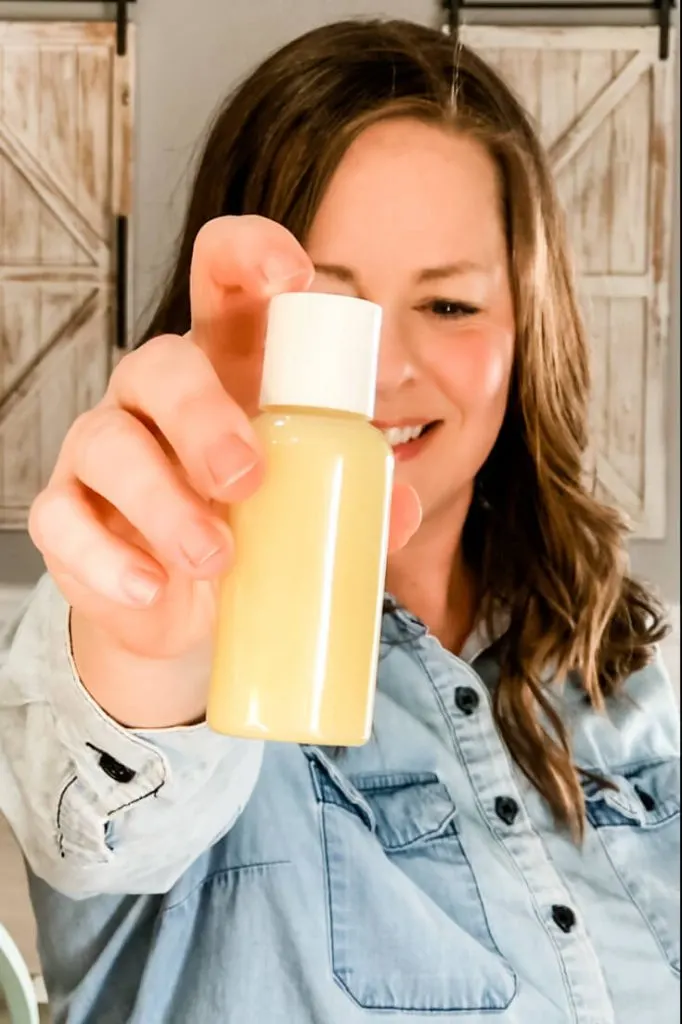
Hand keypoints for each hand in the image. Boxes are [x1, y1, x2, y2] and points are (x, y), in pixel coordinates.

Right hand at [29, 216, 421, 661]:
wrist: (184, 609)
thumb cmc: (248, 528)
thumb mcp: (305, 502)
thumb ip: (353, 491)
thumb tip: (397, 501)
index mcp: (223, 367)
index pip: (223, 278)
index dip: (252, 254)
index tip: (296, 279)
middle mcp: (156, 395)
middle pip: (160, 363)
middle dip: (202, 414)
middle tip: (246, 477)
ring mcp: (101, 450)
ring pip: (107, 444)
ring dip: (163, 501)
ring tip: (215, 556)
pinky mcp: (65, 515)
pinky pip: (63, 521)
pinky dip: (107, 558)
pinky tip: (151, 586)